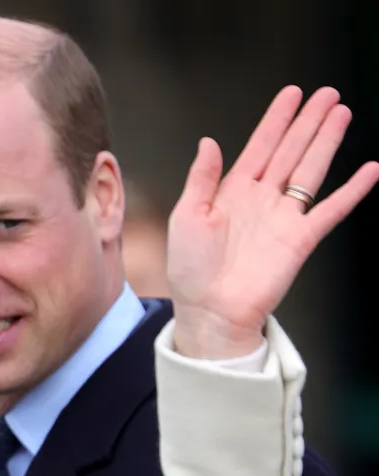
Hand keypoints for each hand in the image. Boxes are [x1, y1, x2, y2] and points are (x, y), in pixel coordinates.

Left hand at [166, 86, 378, 358]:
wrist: (209, 310)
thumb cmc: (190, 270)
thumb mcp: (186, 217)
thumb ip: (201, 179)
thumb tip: (209, 142)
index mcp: (231, 192)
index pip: (259, 146)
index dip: (276, 119)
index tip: (291, 94)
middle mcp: (260, 200)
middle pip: (291, 151)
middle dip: (308, 121)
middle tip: (328, 94)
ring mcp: (283, 218)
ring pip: (311, 170)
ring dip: (327, 142)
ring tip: (342, 113)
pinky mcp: (300, 240)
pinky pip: (331, 211)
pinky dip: (351, 191)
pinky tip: (369, 171)